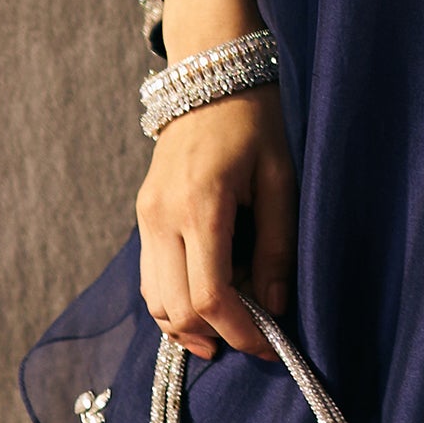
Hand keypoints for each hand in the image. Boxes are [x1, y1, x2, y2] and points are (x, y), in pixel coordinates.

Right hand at [137, 0, 295, 361]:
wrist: (209, 76)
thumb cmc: (255, 122)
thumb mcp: (281, 179)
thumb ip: (277, 246)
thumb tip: (276, 306)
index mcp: (200, 205)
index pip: (210, 296)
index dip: (241, 331)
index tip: (269, 346)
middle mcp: (162, 216)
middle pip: (176, 308)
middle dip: (216, 335)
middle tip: (254, 337)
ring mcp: (145, 216)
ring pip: (154, 299)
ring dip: (189, 325)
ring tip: (229, 329)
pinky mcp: (142, 214)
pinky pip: (149, 277)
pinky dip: (173, 302)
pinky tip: (204, 305)